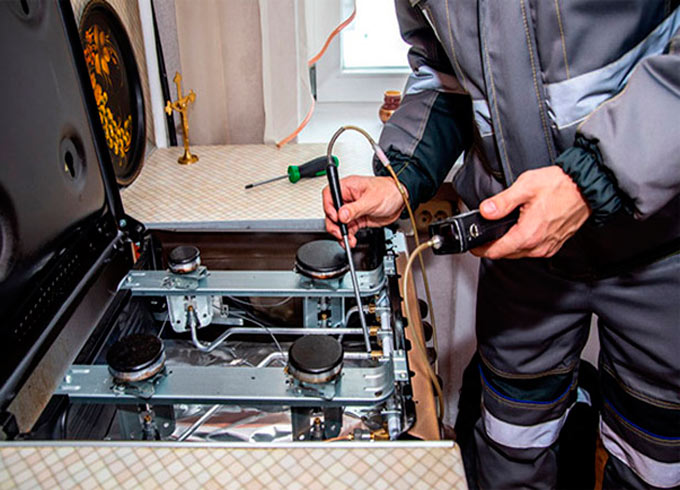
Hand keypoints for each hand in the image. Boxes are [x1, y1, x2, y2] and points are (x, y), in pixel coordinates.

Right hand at [323, 175, 405, 246]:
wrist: (402, 200)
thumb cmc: (389, 191)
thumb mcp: (372, 200)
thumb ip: (355, 209)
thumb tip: (341, 215)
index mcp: (348, 187)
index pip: (330, 195)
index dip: (329, 207)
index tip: (336, 218)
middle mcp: (348, 198)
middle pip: (332, 212)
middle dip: (334, 225)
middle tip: (340, 233)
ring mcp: (352, 210)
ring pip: (339, 223)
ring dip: (341, 233)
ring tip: (347, 240)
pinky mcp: (358, 219)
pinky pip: (348, 229)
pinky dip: (348, 236)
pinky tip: (351, 240)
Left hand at [471, 166, 590, 258]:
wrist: (587, 187)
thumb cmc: (561, 185)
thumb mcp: (526, 187)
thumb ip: (502, 202)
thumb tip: (485, 211)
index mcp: (528, 234)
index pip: (496, 252)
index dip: (481, 249)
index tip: (473, 246)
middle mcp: (538, 246)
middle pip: (506, 254)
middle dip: (493, 246)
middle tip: (484, 235)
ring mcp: (548, 247)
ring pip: (519, 253)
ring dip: (508, 245)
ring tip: (501, 231)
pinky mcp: (554, 244)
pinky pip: (532, 250)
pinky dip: (522, 243)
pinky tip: (520, 230)